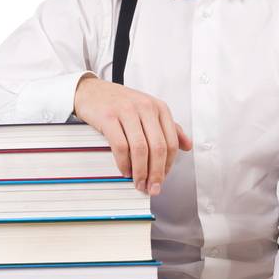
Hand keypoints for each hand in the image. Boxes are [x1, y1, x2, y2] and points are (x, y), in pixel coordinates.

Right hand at [72, 74, 191, 193]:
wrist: (91, 91)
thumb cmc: (121, 103)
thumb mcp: (149, 111)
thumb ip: (169, 127)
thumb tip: (187, 145)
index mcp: (159, 108)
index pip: (172, 141)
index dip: (169, 164)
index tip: (163, 178)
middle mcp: (146, 108)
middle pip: (158, 147)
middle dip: (157, 172)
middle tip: (152, 187)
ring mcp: (127, 111)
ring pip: (140, 148)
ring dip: (141, 171)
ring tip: (139, 183)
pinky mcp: (108, 117)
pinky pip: (120, 146)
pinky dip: (124, 163)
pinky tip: (125, 171)